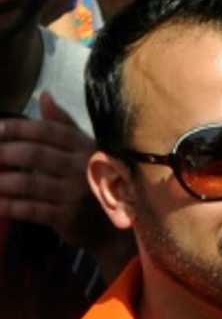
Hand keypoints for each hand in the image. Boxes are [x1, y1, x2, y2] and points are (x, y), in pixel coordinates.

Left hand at [0, 94, 106, 248]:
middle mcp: (80, 166)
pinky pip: (32, 209)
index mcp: (83, 145)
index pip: (49, 131)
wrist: (113, 223)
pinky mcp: (67, 217)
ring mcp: (74, 193)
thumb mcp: (84, 147)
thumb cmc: (95, 178)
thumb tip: (44, 95)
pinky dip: (10, 206)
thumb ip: (62, 124)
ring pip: (30, 183)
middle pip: (36, 155)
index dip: (21, 129)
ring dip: (3, 181)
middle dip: (6, 153)